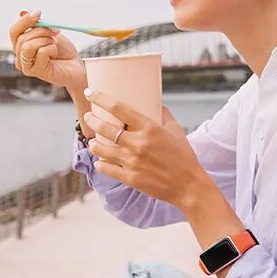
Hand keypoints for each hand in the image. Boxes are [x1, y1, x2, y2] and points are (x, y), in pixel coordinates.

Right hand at [8, 9, 86, 88]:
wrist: (76, 66)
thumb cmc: (62, 51)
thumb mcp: (49, 33)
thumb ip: (36, 24)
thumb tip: (22, 12)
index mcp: (21, 47)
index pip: (14, 32)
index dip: (24, 21)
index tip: (38, 12)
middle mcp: (21, 58)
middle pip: (22, 38)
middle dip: (40, 31)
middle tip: (55, 31)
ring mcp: (28, 67)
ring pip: (28, 47)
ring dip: (44, 40)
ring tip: (54, 43)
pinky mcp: (38, 72)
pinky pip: (41, 53)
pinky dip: (51, 48)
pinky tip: (55, 52)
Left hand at [82, 89, 217, 209]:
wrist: (188, 185)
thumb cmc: (183, 155)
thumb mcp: (175, 129)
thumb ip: (163, 114)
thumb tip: (155, 102)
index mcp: (149, 128)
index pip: (118, 108)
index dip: (100, 98)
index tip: (90, 93)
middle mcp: (138, 143)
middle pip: (105, 128)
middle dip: (92, 120)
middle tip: (88, 117)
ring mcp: (132, 162)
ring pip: (101, 149)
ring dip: (93, 143)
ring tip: (93, 140)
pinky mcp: (130, 178)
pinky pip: (106, 168)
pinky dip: (100, 163)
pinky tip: (100, 160)